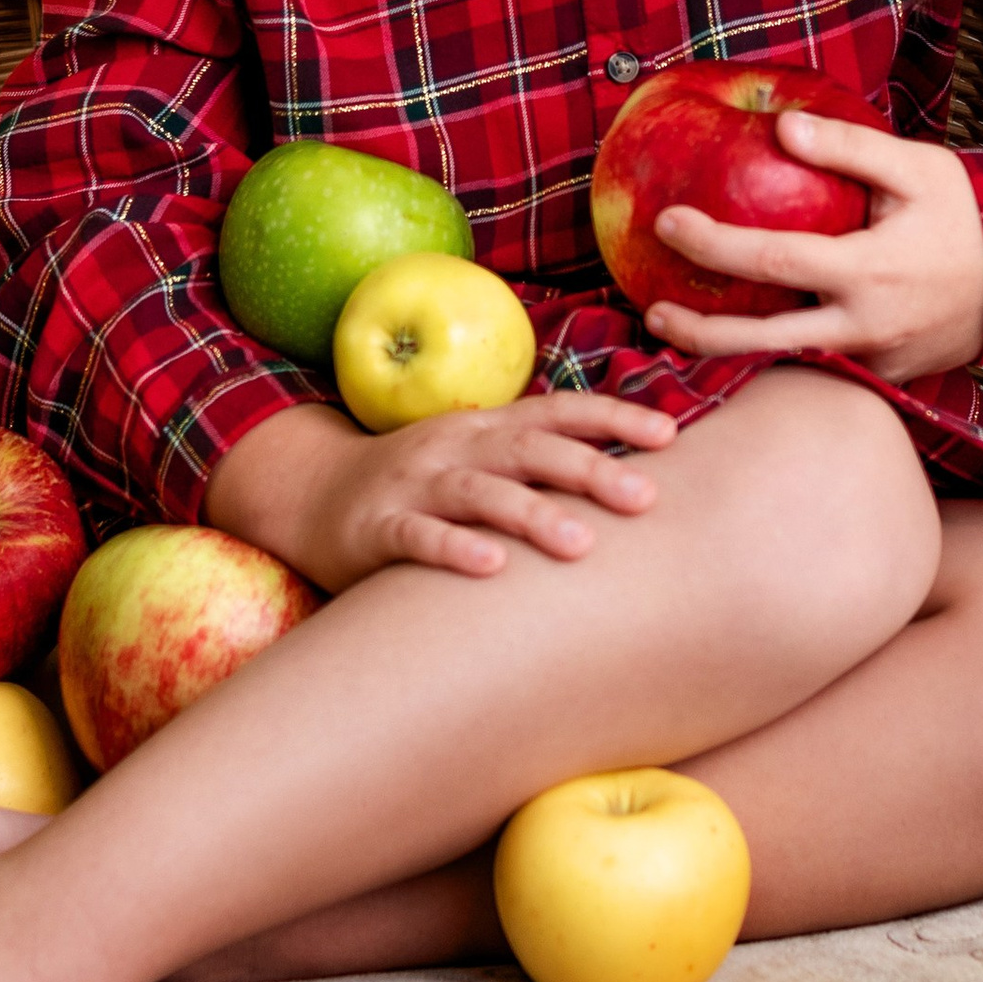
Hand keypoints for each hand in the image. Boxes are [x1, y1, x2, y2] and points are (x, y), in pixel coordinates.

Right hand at [204, 391, 679, 588]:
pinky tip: (492, 569)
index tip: (671, 432)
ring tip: (582, 545)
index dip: (613, 416)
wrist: (311, 494)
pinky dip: (455, 551)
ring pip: (480, 493)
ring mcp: (415, 484)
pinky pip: (419, 537)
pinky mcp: (377, 527)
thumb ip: (539, 462)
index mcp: (486, 428)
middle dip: (590, 468)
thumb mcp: (478, 459)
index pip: (558, 412)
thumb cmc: (420, 484)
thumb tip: (634, 473)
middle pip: (529, 450)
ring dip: (532, 515)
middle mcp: (456, 446)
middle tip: (646, 496)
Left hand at [643, 114, 982, 382]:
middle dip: (698, 335)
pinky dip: (776, 359)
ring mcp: (874, 361)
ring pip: (786, 367)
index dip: (713, 244)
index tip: (667, 222)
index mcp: (868, 271)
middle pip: (761, 342)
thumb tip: (782, 125)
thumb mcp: (915, 167)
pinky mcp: (882, 378)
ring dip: (729, 355)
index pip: (772, 261)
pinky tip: (738, 338)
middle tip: (650, 313)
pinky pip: (818, 372)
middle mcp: (865, 326)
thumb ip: (848, 147)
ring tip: (677, 331)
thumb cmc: (968, 212)